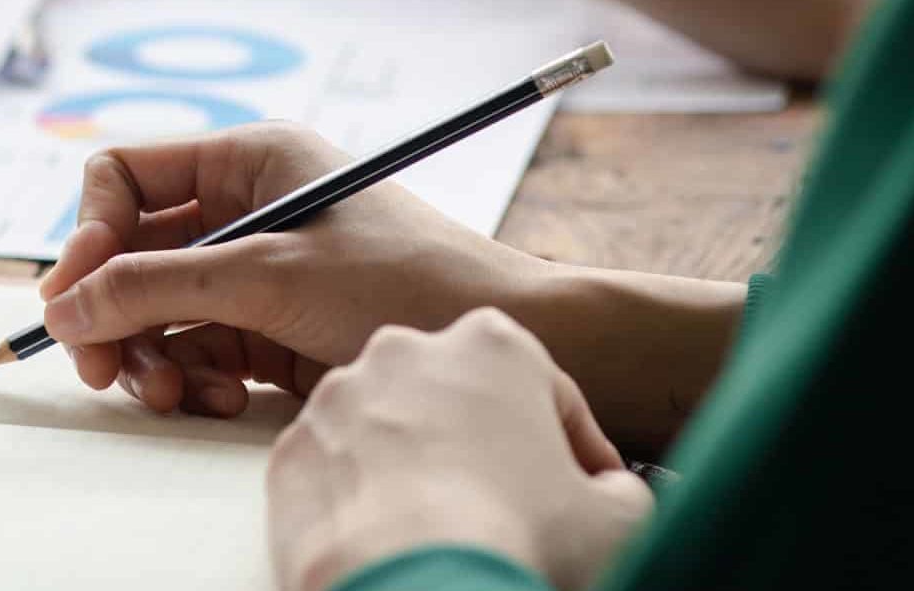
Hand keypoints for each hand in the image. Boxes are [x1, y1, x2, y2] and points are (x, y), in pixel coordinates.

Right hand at [38, 123, 556, 416]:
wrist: (506, 343)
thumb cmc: (405, 283)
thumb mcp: (269, 278)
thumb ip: (157, 290)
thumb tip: (65, 308)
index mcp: (247, 160)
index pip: (126, 178)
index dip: (91, 233)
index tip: (78, 294)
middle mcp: (243, 209)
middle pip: (131, 254)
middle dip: (112, 312)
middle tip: (99, 369)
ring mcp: (254, 273)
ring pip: (156, 311)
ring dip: (150, 356)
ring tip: (172, 394)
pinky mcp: (269, 331)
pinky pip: (196, 352)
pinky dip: (193, 381)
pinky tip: (221, 401)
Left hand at [267, 310, 652, 590]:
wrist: (415, 589)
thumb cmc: (519, 540)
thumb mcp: (621, 518)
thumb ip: (619, 489)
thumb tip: (612, 493)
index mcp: (493, 345)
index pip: (546, 390)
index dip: (571, 447)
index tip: (581, 488)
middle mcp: (405, 353)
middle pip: (456, 399)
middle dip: (480, 444)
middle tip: (506, 507)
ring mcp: (337, 398)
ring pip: (387, 428)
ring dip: (413, 467)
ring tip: (440, 530)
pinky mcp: (292, 452)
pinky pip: (335, 471)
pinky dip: (359, 499)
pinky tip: (389, 540)